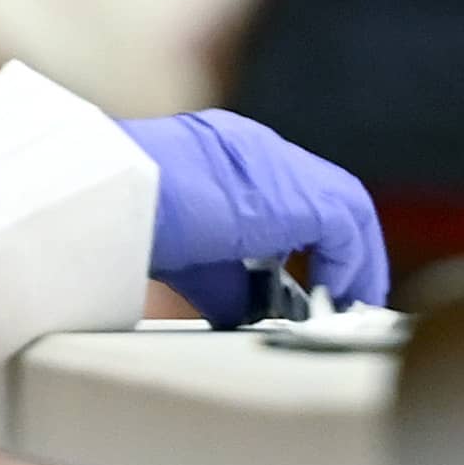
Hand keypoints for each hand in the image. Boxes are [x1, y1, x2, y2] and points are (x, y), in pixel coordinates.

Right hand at [117, 110, 389, 328]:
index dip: (311, 239)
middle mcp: (257, 148)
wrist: (107, 194)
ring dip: (356, 258)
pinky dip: (351, 262)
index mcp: (226, 153)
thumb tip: (247, 315)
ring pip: (345, 204)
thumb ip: (222, 278)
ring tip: (354, 305)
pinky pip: (345, 225)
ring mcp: (277, 163)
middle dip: (343, 250)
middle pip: (325, 195)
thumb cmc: (122, 220)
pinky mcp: (292, 194)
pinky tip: (339, 298)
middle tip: (346, 297)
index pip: (287, 193)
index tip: (315, 280)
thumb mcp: (181, 250)